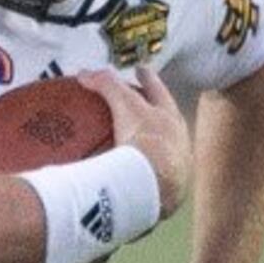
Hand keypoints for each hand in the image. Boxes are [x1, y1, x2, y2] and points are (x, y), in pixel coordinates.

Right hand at [93, 68, 193, 214]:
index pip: (158, 91)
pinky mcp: (165, 193)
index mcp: (171, 119)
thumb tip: (85, 73)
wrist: (153, 188)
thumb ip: (106, 85)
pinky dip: (139, 175)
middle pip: (166, 121)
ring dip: (150, 146)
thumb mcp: (125, 106)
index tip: (140, 69)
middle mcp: (178, 142)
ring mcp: (174, 169)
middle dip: (155, 112)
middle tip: (140, 106)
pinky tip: (125, 178)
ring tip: (131, 145)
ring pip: (163, 151)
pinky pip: (150, 179)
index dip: (148, 79)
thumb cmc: (145, 142)